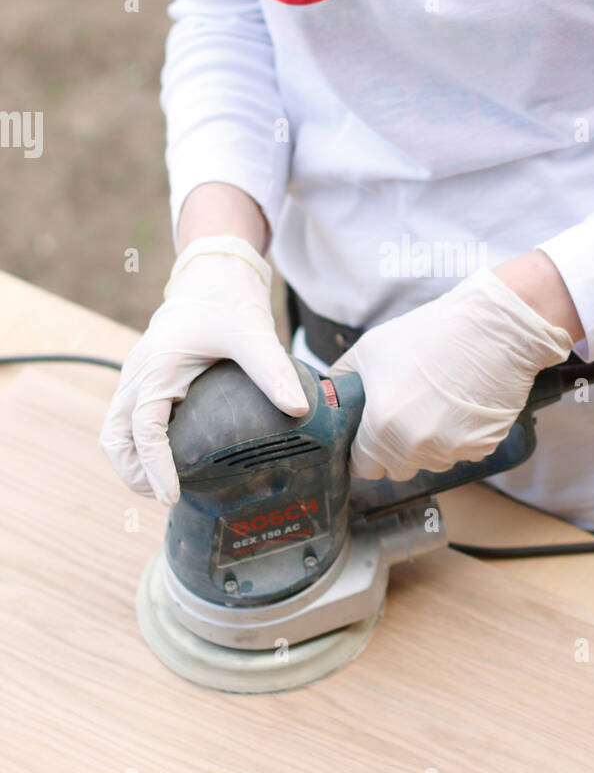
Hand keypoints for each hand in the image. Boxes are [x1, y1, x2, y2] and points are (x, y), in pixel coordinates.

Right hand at [99, 235, 306, 504]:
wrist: (213, 274)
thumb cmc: (228, 301)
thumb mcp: (253, 334)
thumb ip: (274, 372)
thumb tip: (299, 410)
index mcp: (157, 368)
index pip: (144, 429)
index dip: (154, 467)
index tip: (170, 495)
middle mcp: (139, 375)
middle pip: (115, 437)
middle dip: (133, 472)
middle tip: (166, 497)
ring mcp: (139, 378)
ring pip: (117, 431)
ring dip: (132, 463)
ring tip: (164, 488)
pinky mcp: (148, 381)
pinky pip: (132, 421)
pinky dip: (140, 447)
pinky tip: (170, 461)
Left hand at [329, 266, 574, 481]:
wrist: (493, 328)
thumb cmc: (431, 333)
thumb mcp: (371, 348)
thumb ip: (343, 379)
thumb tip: (332, 397)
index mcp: (382, 424)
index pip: (363, 467)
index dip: (364, 452)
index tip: (370, 438)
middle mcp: (415, 444)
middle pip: (397, 469)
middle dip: (394, 449)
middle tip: (406, 414)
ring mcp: (451, 449)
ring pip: (429, 463)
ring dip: (427, 445)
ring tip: (436, 405)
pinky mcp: (481, 447)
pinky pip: (460, 455)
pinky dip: (458, 439)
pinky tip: (459, 408)